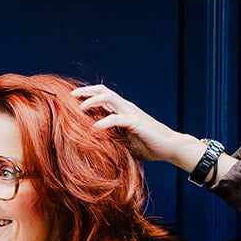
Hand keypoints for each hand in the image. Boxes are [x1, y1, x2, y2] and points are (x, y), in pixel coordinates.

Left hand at [71, 84, 187, 165]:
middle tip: (71, 96)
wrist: (169, 147)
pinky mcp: (136, 123)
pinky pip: (117, 119)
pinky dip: (104, 123)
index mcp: (122, 111)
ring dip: (93, 102)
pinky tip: (93, 129)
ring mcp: (131, 113)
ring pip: (109, 99)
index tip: (72, 99)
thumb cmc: (148, 145)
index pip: (103, 97)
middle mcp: (126, 108)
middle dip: (86, 92)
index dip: (88, 95)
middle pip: (104, 92)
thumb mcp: (125, 142)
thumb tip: (95, 146)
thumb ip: (112, 139)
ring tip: (80, 109)